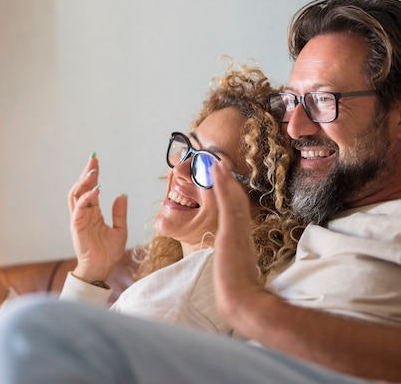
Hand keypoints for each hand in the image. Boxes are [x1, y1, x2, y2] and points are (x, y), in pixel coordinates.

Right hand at [67, 154, 127, 282]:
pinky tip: (96, 190)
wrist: (101, 268)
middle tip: (93, 159)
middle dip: (86, 173)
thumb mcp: (120, 230)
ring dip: (83, 182)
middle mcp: (84, 213)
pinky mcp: (77, 225)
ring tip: (93, 172)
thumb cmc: (108, 253)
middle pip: (81, 188)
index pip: (90, 190)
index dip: (93, 176)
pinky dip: (86, 198)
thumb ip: (120, 213)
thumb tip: (122, 196)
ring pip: (76, 194)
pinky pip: (79, 208)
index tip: (96, 162)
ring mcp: (79, 219)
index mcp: (93, 213)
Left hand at [210, 160, 265, 322]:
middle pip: (235, 201)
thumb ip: (234, 270)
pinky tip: (216, 169)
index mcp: (240, 242)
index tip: (225, 181)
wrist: (244, 300)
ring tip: (216, 160)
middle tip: (220, 162)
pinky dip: (223, 184)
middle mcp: (241, 233)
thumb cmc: (238, 293)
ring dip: (224, 178)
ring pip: (232, 198)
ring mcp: (237, 230)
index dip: (230, 196)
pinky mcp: (232, 230)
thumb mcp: (234, 276)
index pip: (235, 213)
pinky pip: (226, 201)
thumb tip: (232, 273)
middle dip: (228, 182)